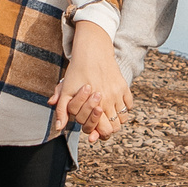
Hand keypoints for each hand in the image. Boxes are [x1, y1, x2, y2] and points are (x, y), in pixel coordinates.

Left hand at [48, 22, 132, 139]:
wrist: (92, 51)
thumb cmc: (76, 71)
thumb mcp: (65, 90)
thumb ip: (62, 110)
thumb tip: (59, 128)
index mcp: (94, 104)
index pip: (103, 130)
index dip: (99, 135)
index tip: (95, 134)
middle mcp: (108, 100)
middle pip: (115, 127)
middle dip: (108, 128)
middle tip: (101, 124)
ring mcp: (118, 93)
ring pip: (123, 117)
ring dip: (116, 119)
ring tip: (107, 115)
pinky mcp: (124, 86)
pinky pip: (129, 105)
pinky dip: (123, 108)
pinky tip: (114, 104)